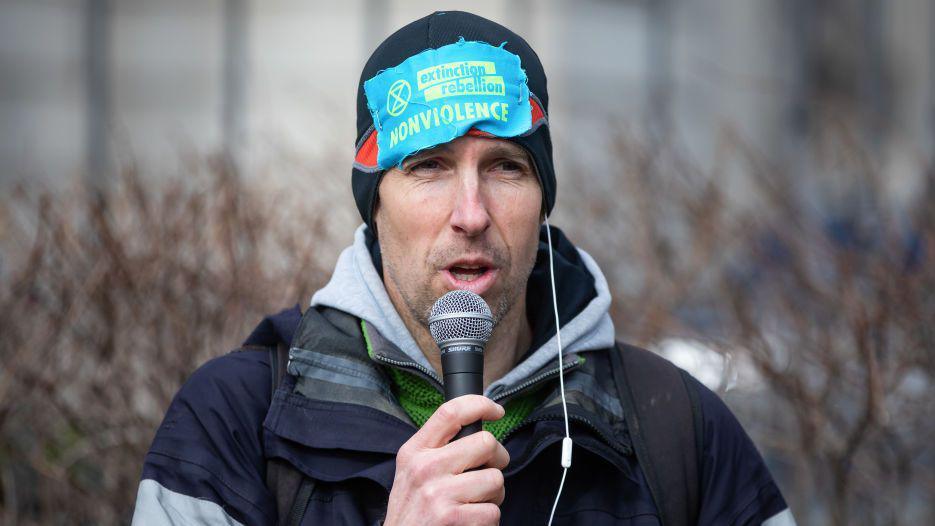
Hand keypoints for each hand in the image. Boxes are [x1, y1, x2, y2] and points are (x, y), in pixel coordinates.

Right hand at [384, 395, 509, 525]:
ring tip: (474, 504)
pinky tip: (471, 522)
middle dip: (498, 459)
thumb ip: (436, 451)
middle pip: (485, 443)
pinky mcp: (453, 519)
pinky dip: (488, 521)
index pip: (450, 413)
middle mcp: (425, 469)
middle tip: (488, 472)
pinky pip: (493, 512)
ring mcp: (439, 494)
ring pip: (495, 480)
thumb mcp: (411, 473)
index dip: (480, 405)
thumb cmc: (411, 512)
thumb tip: (475, 432)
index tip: (496, 410)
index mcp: (414, 452)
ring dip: (493, 496)